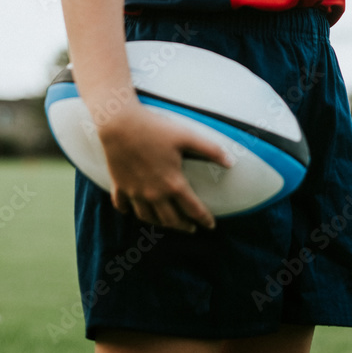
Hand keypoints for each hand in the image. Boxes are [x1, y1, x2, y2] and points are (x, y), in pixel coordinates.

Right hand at [97, 102, 233, 233]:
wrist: (120, 124)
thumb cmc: (154, 129)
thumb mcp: (187, 136)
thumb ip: (211, 150)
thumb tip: (232, 162)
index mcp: (173, 184)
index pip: (193, 209)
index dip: (204, 219)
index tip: (210, 225)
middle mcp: (154, 194)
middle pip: (171, 220)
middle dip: (183, 226)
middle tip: (191, 228)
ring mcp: (134, 192)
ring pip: (148, 218)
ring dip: (160, 223)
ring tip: (166, 222)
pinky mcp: (119, 186)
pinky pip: (123, 206)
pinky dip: (129, 211)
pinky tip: (133, 210)